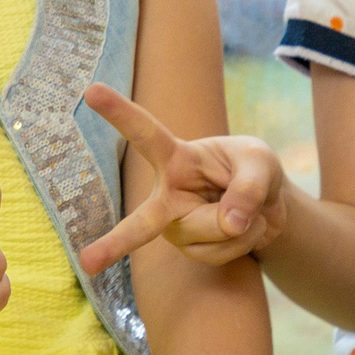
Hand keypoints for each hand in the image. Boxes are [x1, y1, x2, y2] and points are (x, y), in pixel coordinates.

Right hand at [78, 84, 287, 274]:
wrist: (270, 205)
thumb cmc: (254, 169)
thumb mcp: (260, 163)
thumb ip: (248, 188)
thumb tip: (230, 225)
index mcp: (177, 158)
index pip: (145, 134)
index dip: (118, 112)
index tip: (91, 91)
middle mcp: (167, 194)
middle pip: (140, 223)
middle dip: (114, 244)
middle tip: (85, 263)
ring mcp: (177, 226)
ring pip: (209, 233)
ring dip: (241, 224)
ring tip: (246, 209)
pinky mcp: (192, 250)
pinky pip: (222, 253)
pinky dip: (246, 240)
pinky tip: (244, 227)